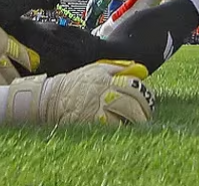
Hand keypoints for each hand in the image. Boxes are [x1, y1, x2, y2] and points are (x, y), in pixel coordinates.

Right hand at [0, 60, 154, 125]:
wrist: (50, 98)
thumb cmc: (75, 83)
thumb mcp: (96, 69)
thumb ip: (118, 68)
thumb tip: (141, 70)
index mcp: (106, 76)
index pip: (134, 85)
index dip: (145, 94)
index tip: (148, 101)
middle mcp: (104, 90)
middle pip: (133, 100)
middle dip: (143, 110)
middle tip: (146, 117)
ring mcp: (98, 106)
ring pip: (126, 114)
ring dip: (136, 121)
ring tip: (139, 126)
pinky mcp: (92, 121)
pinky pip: (113, 127)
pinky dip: (121, 129)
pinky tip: (123, 131)